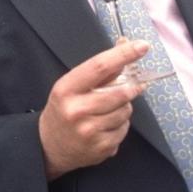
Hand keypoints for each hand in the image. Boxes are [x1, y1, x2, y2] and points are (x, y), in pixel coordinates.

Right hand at [38, 40, 149, 179]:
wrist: (50, 145)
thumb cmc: (63, 109)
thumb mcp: (72, 86)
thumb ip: (99, 69)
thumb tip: (124, 44)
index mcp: (67, 89)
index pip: (99, 67)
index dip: (123, 55)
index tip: (142, 46)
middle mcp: (77, 110)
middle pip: (119, 92)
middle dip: (131, 87)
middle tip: (131, 85)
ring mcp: (90, 131)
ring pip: (125, 110)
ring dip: (124, 107)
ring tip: (109, 110)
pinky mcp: (102, 147)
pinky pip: (125, 128)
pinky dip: (121, 124)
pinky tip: (107, 126)